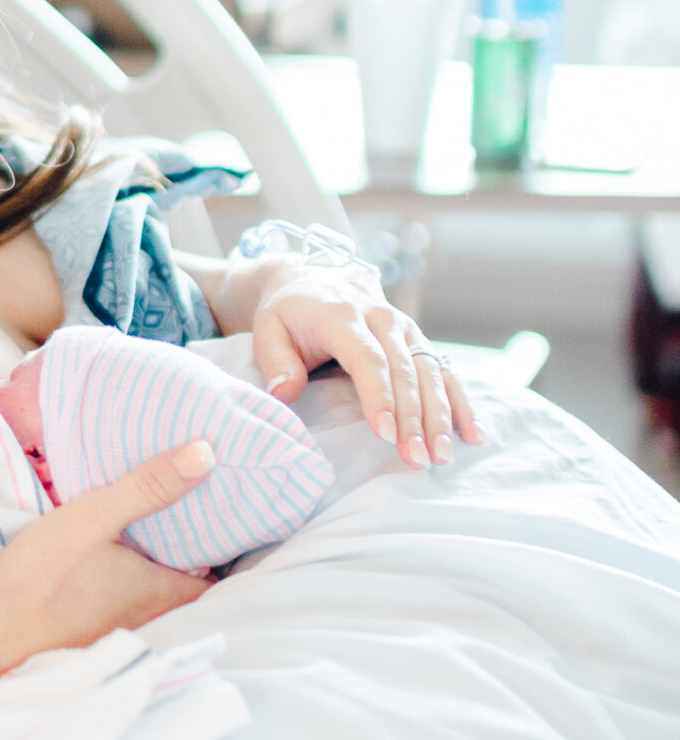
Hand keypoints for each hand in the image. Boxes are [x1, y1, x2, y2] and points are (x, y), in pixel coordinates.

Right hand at [0, 445, 213, 687]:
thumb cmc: (45, 575)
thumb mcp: (95, 516)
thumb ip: (149, 486)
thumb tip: (206, 454)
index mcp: (161, 592)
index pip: (215, 580)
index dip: (221, 552)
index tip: (219, 523)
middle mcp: (149, 619)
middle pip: (185, 590)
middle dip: (189, 559)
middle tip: (185, 520)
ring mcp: (118, 633)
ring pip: (152, 601)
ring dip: (154, 574)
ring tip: (149, 537)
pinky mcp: (88, 636)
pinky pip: (121, 610)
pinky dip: (123, 589)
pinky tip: (105, 566)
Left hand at [250, 266, 482, 469]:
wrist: (309, 280)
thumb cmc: (286, 314)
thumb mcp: (267, 330)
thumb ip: (275, 362)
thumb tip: (284, 393)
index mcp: (342, 315)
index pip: (367, 358)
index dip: (379, 396)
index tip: (385, 434)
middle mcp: (381, 317)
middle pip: (405, 370)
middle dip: (414, 418)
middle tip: (418, 459)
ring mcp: (404, 328)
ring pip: (430, 372)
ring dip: (441, 415)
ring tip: (442, 455)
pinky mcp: (417, 339)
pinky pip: (444, 371)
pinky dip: (461, 402)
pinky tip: (473, 434)